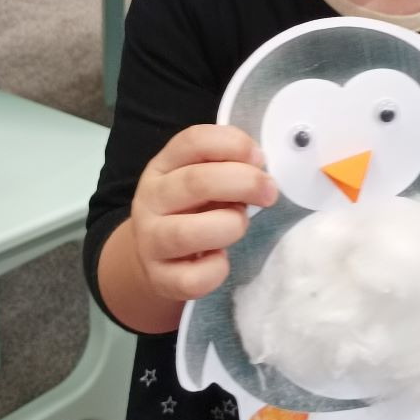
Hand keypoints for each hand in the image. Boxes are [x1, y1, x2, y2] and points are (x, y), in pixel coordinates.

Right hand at [130, 124, 276, 303]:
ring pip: (189, 233)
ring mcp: (150, 240)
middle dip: (245, 183)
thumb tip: (258, 164)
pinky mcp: (159, 278)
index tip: (259, 159)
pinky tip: (220, 259)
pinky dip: (217, 269)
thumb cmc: (189, 209)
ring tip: (237, 225)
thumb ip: (226, 165)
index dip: (233, 144)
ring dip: (230, 226)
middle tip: (269, 193)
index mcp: (163, 166)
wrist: (153, 256)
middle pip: (196, 182)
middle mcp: (151, 200)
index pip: (193, 141)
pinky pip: (194, 278)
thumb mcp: (200, 177)